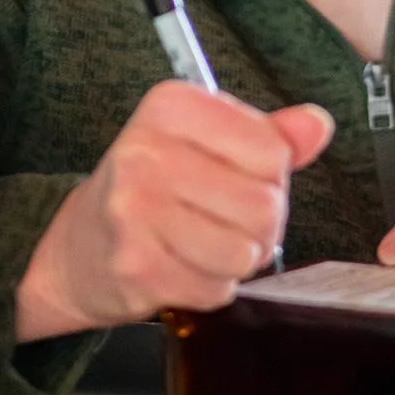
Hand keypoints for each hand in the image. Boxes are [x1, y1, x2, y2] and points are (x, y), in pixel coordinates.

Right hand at [17, 82, 333, 338]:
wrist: (76, 248)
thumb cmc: (151, 190)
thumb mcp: (205, 144)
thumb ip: (268, 135)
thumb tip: (318, 124)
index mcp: (170, 106)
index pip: (272, 149)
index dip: (271, 176)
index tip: (238, 178)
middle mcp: (145, 151)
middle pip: (264, 204)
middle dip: (260, 226)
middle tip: (225, 222)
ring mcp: (136, 211)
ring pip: (244, 251)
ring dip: (236, 260)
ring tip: (205, 246)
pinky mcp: (136, 266)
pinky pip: (216, 288)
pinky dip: (210, 287)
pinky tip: (183, 268)